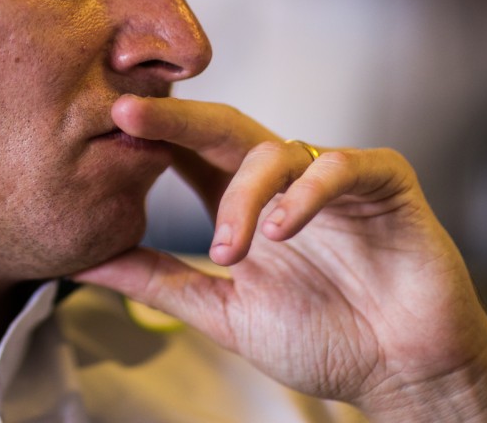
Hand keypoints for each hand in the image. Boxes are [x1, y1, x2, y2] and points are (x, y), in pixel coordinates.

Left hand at [74, 95, 486, 422]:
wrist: (404, 372)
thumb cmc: (323, 338)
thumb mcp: (223, 312)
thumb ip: (157, 280)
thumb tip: (82, 258)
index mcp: (244, 203)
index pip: (188, 153)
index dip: (147, 137)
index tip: (96, 129)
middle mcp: (284, 181)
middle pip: (223, 129)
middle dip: (174, 119)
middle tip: (125, 115)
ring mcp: (333, 177)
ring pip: (276, 149)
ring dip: (243, 195)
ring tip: (229, 249)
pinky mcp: (385, 181)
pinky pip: (343, 165)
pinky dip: (309, 193)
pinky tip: (284, 230)